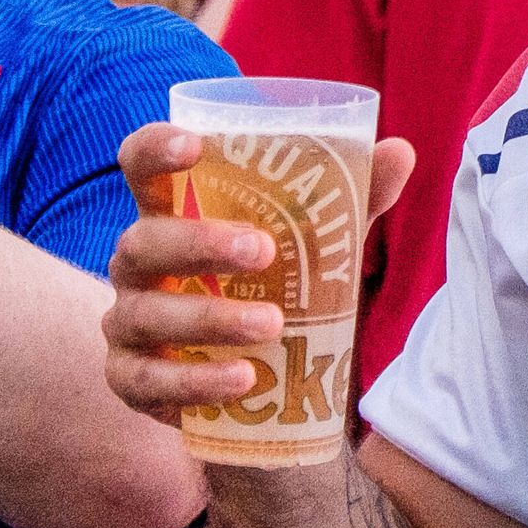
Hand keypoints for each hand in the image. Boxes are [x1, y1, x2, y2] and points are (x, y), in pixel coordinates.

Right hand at [103, 123, 419, 420]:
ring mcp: (128, 323)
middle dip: (199, 242)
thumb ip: (346, 201)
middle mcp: (138, 263)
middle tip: (264, 251)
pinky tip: (244, 379)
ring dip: (209, 318)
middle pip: (143, 240)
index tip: (195, 144)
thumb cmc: (271, 287)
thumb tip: (399, 150)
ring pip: (147, 314)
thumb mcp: (310, 244)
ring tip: (273, 325)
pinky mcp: (130, 381)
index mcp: (172, 213)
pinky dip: (197, 382)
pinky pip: (150, 382)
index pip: (141, 165)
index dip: (155, 148)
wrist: (248, 379)